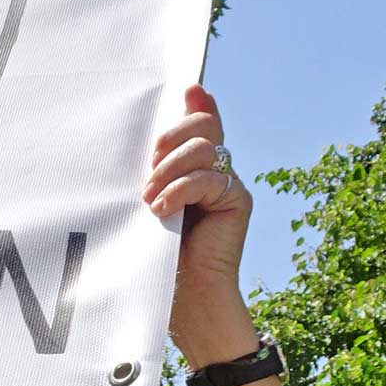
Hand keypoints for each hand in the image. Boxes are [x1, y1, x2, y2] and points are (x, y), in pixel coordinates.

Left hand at [143, 84, 256, 357]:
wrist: (180, 297)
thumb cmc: (154, 253)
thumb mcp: (146, 202)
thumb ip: (154, 166)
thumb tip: (156, 136)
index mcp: (190, 167)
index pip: (196, 122)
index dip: (194, 104)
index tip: (185, 88)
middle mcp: (213, 170)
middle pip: (201, 126)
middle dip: (170, 139)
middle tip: (147, 170)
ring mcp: (227, 184)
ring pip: (204, 147)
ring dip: (170, 169)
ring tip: (149, 198)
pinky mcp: (238, 200)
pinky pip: (210, 177)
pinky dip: (181, 189)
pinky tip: (162, 210)